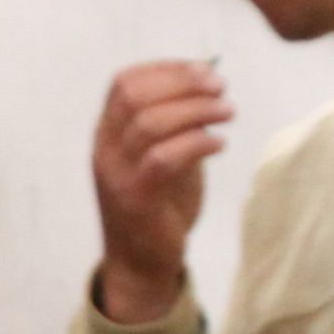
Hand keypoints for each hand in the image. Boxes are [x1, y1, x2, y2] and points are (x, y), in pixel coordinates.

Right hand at [92, 61, 232, 322]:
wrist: (141, 264)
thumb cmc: (159, 205)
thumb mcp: (165, 156)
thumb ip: (178, 125)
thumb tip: (210, 86)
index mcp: (107, 133)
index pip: (125, 83)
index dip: (166, 69)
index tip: (204, 69)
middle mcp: (105, 149)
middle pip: (136, 96)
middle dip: (183, 83)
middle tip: (220, 87)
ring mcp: (116, 174)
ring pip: (150, 123)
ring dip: (196, 110)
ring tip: (227, 112)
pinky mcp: (136, 199)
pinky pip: (163, 158)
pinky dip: (196, 143)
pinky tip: (219, 143)